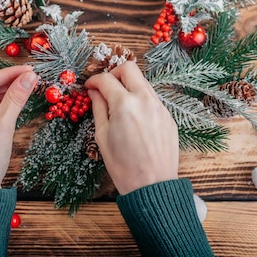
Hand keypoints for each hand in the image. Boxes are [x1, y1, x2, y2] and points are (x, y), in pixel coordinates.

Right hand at [85, 62, 178, 193]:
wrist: (152, 186)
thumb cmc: (123, 166)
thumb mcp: (102, 136)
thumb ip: (98, 108)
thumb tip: (95, 92)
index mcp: (124, 104)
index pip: (106, 79)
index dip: (94, 80)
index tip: (89, 87)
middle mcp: (145, 100)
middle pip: (129, 69)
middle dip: (113, 73)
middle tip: (105, 87)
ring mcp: (160, 107)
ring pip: (143, 81)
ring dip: (128, 85)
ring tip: (118, 102)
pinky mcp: (168, 116)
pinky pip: (152, 98)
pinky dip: (140, 99)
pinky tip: (133, 116)